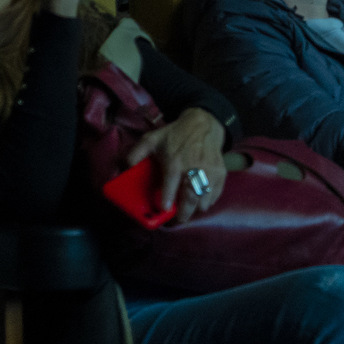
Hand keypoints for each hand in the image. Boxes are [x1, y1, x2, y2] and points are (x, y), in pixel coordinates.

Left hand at [122, 108, 226, 224]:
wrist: (203, 124)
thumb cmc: (175, 135)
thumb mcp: (151, 139)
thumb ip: (135, 154)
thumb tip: (122, 169)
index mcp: (174, 163)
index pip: (170, 188)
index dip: (166, 202)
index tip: (164, 209)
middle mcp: (193, 170)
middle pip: (190, 201)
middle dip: (182, 215)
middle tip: (176, 219)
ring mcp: (209, 173)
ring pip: (204, 202)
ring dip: (195, 209)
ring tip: (188, 208)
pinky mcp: (220, 174)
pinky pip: (215, 196)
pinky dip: (207, 202)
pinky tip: (199, 199)